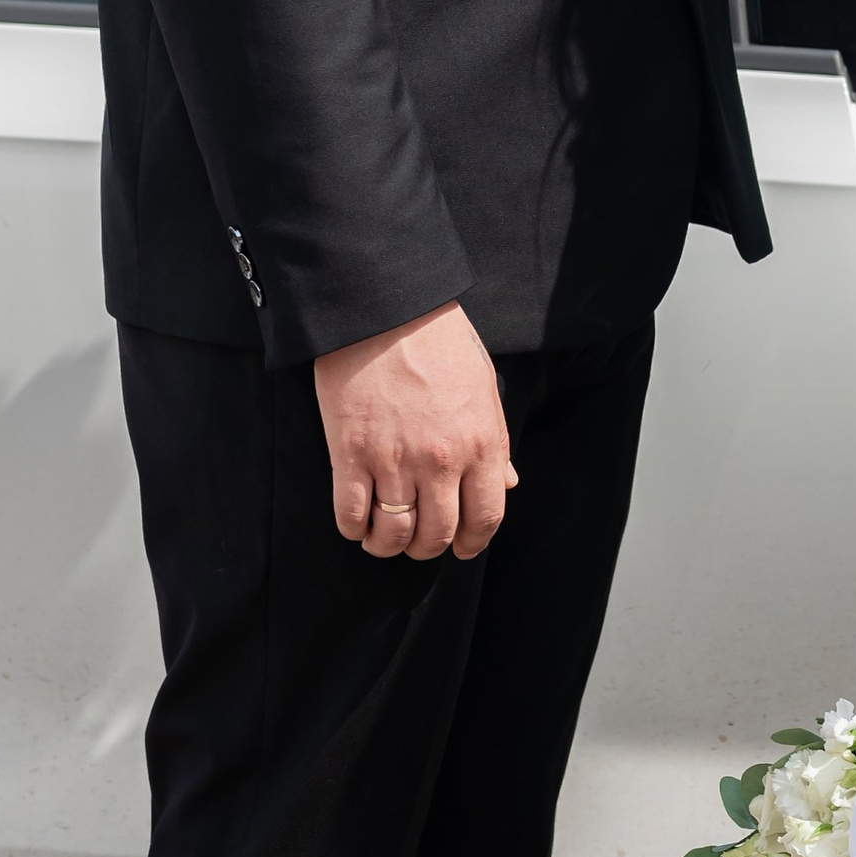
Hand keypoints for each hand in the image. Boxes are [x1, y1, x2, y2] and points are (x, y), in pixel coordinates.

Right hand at [315, 303, 515, 563]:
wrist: (384, 308)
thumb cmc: (438, 340)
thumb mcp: (483, 387)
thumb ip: (495, 441)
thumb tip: (506, 482)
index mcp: (481, 444)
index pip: (485, 518)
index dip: (473, 542)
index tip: (462, 548)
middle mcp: (441, 462)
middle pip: (437, 535)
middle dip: (428, 548)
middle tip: (418, 542)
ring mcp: (393, 461)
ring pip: (394, 534)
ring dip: (389, 546)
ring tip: (384, 538)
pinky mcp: (350, 455)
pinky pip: (351, 515)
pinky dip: (355, 530)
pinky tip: (358, 523)